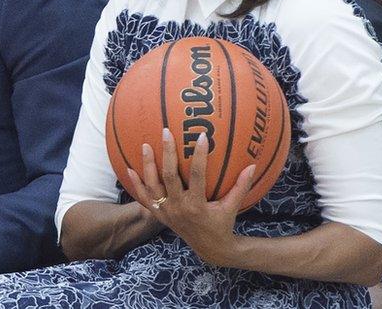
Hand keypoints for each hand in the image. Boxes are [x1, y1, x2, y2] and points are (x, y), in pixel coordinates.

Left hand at [124, 129, 255, 267]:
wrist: (210, 248)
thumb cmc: (222, 224)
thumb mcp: (232, 207)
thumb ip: (241, 186)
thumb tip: (253, 165)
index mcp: (197, 205)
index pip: (197, 175)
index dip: (199, 155)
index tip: (201, 136)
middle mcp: (179, 207)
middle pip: (169, 176)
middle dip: (167, 153)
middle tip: (165, 132)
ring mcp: (166, 212)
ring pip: (152, 186)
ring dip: (147, 165)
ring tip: (145, 145)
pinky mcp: (159, 215)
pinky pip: (143, 199)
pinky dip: (136, 184)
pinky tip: (128, 169)